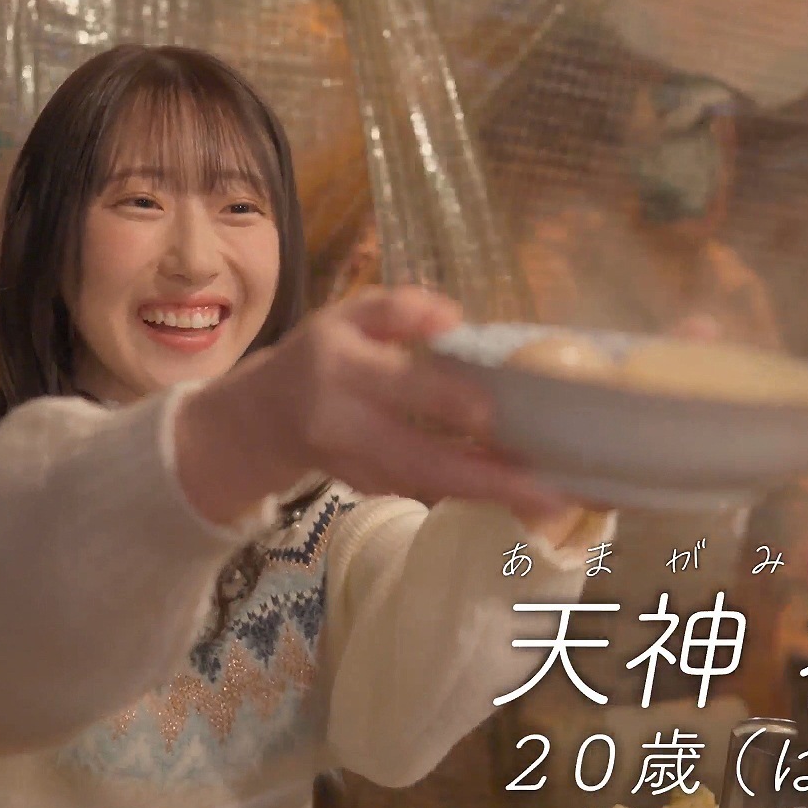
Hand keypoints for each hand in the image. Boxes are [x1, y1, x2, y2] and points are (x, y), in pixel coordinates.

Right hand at [177, 287, 571, 526]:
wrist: (259, 422)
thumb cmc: (318, 357)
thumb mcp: (345, 315)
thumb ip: (396, 309)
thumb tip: (452, 316)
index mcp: (342, 369)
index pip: (403, 386)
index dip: (450, 402)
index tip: (497, 414)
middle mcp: (347, 425)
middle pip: (421, 459)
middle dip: (486, 479)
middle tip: (548, 491)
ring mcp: (356, 467)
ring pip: (428, 486)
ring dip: (488, 495)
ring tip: (548, 498)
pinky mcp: (368, 489)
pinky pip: (425, 492)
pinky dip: (470, 494)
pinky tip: (517, 494)